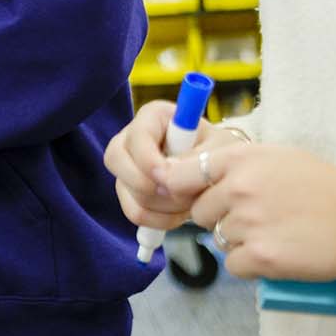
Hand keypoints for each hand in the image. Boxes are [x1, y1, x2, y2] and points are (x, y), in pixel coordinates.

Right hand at [105, 101, 249, 231]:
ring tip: (189, 205)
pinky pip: (133, 211)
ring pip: (125, 191)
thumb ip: (197, 157)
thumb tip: (169, 175)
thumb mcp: (220, 150)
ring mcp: (127, 165)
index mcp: (154, 116)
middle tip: (181, 196)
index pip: (136, 136)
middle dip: (148, 186)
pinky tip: (179, 214)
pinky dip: (157, 220)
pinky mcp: (128, 190)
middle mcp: (132, 137)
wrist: (219, 172)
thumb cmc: (220, 153)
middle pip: (115, 159)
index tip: (167, 178)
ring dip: (160, 206)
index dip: (148, 160)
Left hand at [161, 144, 335, 280]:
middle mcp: (240, 188)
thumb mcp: (276, 157)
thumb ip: (233, 165)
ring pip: (218, 240)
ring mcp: (250, 223)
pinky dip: (251, 264)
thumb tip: (188, 176)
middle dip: (219, 217)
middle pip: (198, 213)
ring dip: (239, 241)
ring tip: (275, 232)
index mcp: (240, 158)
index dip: (183, 190)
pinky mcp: (262, 257)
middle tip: (256, 217)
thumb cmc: (322, 186)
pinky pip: (234, 265)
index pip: (180, 174)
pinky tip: (277, 252)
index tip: (192, 198)